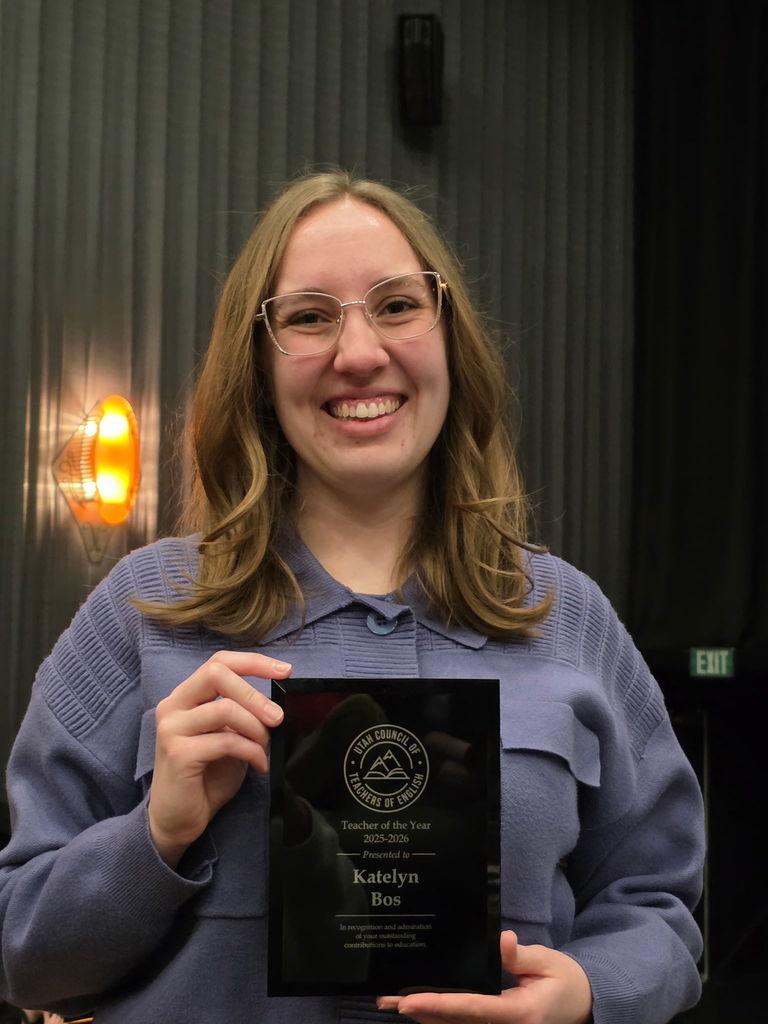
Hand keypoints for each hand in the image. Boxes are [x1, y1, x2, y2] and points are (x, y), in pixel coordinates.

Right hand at [148, 651, 290, 867]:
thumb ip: (242, 715)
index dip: (253, 662)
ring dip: (255, 728)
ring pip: (224, 709)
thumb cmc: (206, 776)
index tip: (284, 670)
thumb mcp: (228, 736)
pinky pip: (226, 741)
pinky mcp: (178, 754)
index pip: (218, 662)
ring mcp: (172, 729)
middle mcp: (173, 706)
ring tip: (265, 747)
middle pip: (216, 674)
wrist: (178, 819)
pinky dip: (251, 751)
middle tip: (277, 717)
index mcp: (186, 696)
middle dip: (254, 693)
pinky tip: (259, 764)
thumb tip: (277, 703)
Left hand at [377, 930, 591, 1023]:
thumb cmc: (564, 981)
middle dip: (421, 1012)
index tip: (410, 1001)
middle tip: (388, 1000)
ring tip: (392, 1003)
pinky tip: (419, 1007)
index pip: (473, 1008)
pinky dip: (441, 1017)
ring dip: (426, 1016)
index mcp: (519, 1014)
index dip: (439, 1005)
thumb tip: (502, 940)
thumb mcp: (547, 963)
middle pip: (456, 1023)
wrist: (581, 1006)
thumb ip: (521, 956)